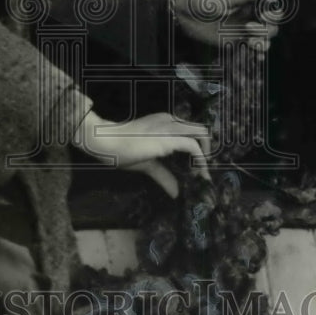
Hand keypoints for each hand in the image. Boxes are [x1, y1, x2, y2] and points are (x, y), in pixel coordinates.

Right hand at [73, 110, 210, 198]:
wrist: (107, 141)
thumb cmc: (121, 149)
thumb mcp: (147, 164)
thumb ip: (164, 175)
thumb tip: (176, 193)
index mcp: (165, 122)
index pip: (190, 131)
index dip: (198, 148)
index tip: (198, 168)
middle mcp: (171, 121)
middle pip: (201, 130)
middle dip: (208, 149)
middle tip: (204, 169)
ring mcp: (171, 127)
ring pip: (202, 133)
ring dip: (207, 154)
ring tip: (203, 173)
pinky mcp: (170, 138)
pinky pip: (194, 145)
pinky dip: (200, 160)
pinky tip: (200, 173)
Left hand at [171, 0, 277, 50]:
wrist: (186, 14)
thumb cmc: (205, 0)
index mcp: (250, 4)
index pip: (272, 10)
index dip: (274, 15)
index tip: (265, 15)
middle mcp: (250, 17)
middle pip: (271, 27)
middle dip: (267, 30)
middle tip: (248, 27)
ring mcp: (243, 31)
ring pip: (264, 40)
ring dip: (263, 43)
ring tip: (250, 41)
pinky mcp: (235, 42)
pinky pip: (251, 50)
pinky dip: (258, 54)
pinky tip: (257, 56)